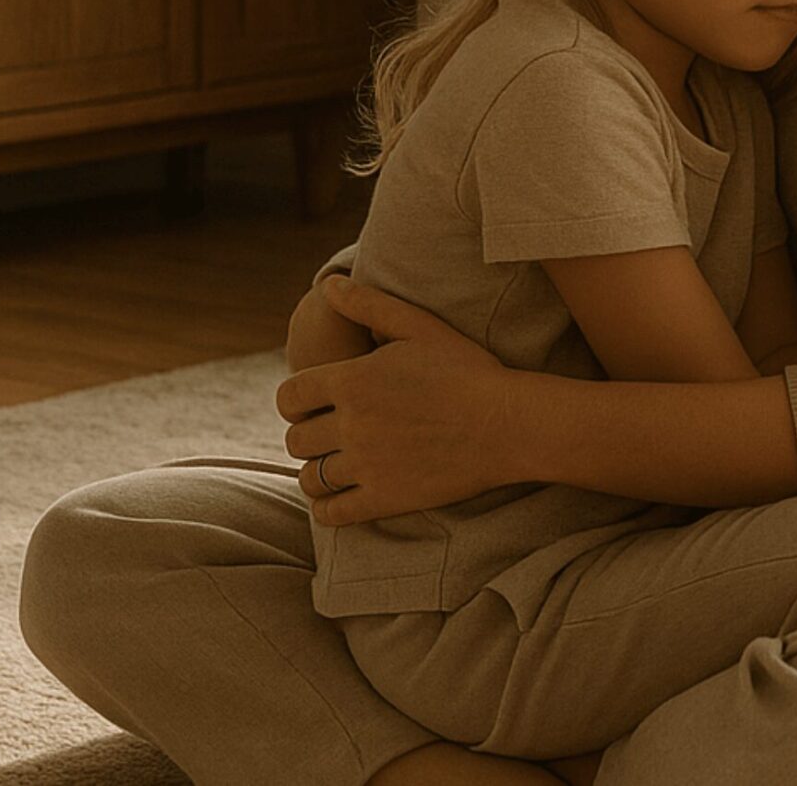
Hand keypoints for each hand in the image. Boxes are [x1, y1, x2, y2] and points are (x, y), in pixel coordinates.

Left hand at [274, 276, 526, 525]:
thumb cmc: (467, 371)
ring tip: (334, 466)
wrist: (507, 424)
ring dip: (316, 472)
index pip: (288, 397)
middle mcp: (352, 424)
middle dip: (307, 435)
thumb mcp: (419, 327)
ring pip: (311, 478)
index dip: (294, 401)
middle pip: (295, 439)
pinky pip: (332, 513)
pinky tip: (340, 497)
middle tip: (328, 433)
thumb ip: (369, 304)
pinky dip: (327, 508)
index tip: (312, 404)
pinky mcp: (385, 499)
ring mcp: (367, 466)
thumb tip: (328, 284)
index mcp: (352, 381)